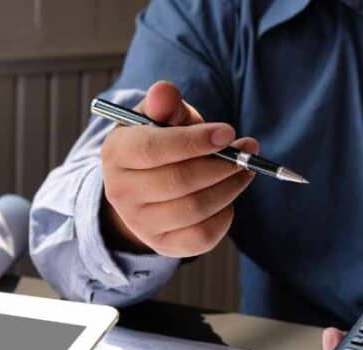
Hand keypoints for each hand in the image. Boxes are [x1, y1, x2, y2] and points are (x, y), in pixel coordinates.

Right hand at [100, 80, 257, 257]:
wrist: (147, 185)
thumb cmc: (160, 143)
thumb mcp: (161, 118)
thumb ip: (164, 103)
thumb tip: (165, 92)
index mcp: (116, 153)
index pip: (153, 149)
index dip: (195, 141)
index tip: (228, 132)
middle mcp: (120, 192)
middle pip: (179, 181)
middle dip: (221, 165)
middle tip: (246, 152)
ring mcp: (140, 223)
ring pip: (195, 209)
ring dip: (229, 187)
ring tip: (243, 171)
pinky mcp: (163, 245)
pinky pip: (202, 236)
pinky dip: (224, 215)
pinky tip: (227, 197)